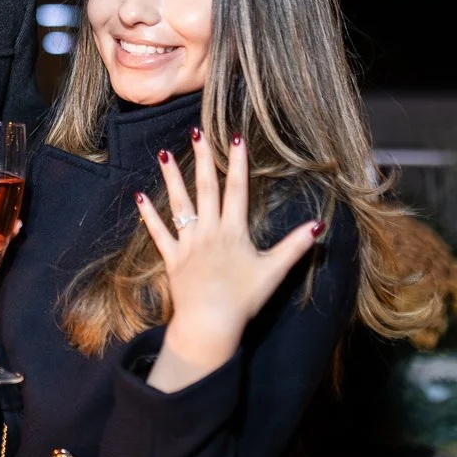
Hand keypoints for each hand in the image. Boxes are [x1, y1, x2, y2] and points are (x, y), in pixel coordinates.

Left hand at [136, 128, 320, 387]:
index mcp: (233, 231)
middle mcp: (208, 231)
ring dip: (171, 179)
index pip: (237, 189)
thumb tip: (318, 226)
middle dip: (202, 159)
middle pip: (205, 189)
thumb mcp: (274, 271)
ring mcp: (188, 244)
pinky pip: (159, 233)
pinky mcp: (172, 258)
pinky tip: (138, 197)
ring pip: (179, 205)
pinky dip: (149, 216)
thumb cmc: (243, 299)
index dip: (237, 163)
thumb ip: (294, 247)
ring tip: (161, 154)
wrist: (210, 323)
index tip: (235, 138)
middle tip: (196, 133)